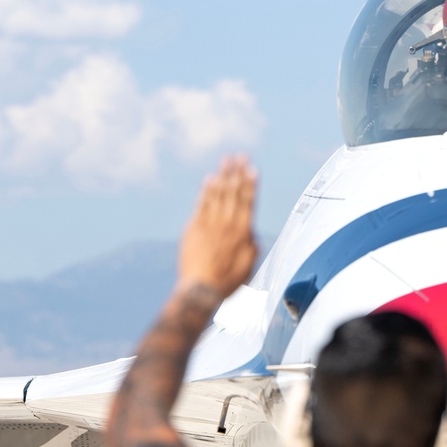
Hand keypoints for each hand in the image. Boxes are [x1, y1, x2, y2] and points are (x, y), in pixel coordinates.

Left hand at [177, 155, 258, 301]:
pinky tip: (210, 180)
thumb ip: (251, 245)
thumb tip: (250, 234)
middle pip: (233, 192)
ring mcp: (209, 224)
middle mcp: (227, 224)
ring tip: (226, 161)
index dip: (250, 184)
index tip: (252, 169)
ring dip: (223, 176)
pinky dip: (207, 191)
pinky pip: (202, 204)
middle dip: (238, 173)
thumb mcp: (248, 265)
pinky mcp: (194, 228)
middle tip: (240, 156)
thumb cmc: (227, 281)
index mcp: (243, 232)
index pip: (248, 201)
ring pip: (218, 194)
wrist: (201, 289)